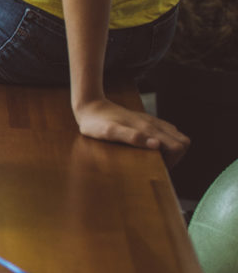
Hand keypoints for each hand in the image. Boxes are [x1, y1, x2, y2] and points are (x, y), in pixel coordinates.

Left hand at [74, 96, 188, 159]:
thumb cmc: (96, 123)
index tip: (158, 166)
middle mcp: (153, 123)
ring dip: (172, 150)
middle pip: (183, 142)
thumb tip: (157, 145)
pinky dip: (165, 143)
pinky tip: (149, 147)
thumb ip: (132, 137)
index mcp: (148, 128)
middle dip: (176, 156)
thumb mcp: (108, 133)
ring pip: (176, 136)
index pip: (179, 146)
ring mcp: (151, 121)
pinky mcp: (146, 121)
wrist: (89, 106)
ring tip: (153, 157)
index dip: (174, 160)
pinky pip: (166, 132)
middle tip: (157, 163)